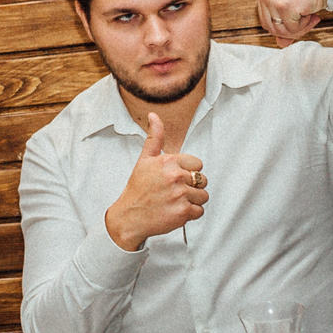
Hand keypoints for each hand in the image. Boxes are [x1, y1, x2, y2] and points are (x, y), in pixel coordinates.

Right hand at [103, 112, 207, 251]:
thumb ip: (155, 137)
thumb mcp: (144, 160)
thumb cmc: (138, 189)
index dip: (188, 172)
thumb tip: (154, 115)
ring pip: (203, 196)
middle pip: (203, 180)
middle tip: (174, 192)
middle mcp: (175, 177)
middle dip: (191, 187)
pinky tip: (175, 211)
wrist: (129, 216)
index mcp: (169, 161)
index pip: (198, 164)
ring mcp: (180, 195)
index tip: (174, 178)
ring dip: (192, 201)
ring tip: (175, 201)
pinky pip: (199, 211)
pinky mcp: (183, 212)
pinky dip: (190, 214)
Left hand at [254, 0, 332, 44]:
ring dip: (299, 29)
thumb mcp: (291, 7)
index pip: (265, 22)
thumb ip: (284, 26)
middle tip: (307, 21)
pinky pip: (292, 29)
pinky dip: (305, 25)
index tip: (297, 20)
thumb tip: (280, 44)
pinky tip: (311, 13)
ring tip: (309, 16)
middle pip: (271, 29)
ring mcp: (273, 0)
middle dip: (290, 30)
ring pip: (281, 31)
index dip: (282, 26)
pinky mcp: (285, 6)